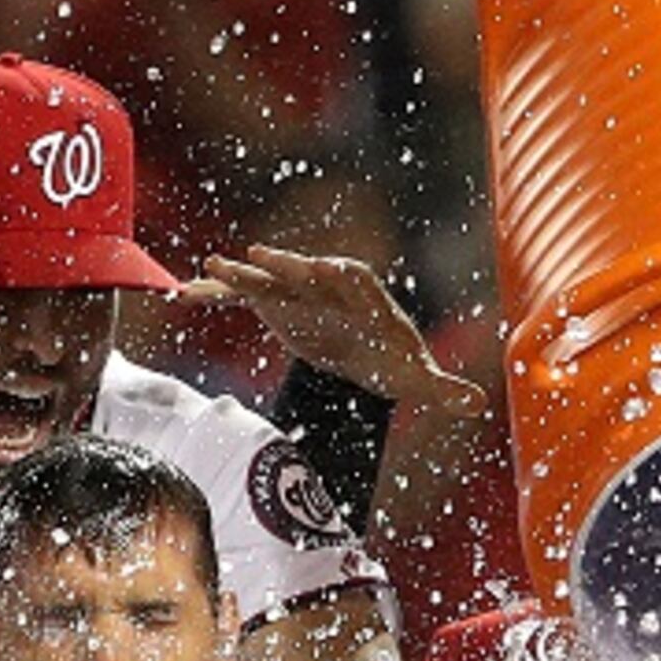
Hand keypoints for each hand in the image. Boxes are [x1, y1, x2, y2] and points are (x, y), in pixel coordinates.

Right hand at [181, 247, 483, 411]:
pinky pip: (242, 296)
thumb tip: (476, 404)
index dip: (333, 273)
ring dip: (240, 274)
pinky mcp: (273, 303)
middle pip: (302, 269)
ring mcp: (296, 290)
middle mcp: (325, 282)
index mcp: (362, 293)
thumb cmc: (390, 359)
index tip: (319, 268)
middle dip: (281, 263)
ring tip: (210, 267)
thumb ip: (441, 389)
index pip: (349, 277)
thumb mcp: (415, 376)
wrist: (361, 350)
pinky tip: (184, 294)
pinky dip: (217, 294)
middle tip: (255, 257)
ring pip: (266, 278)